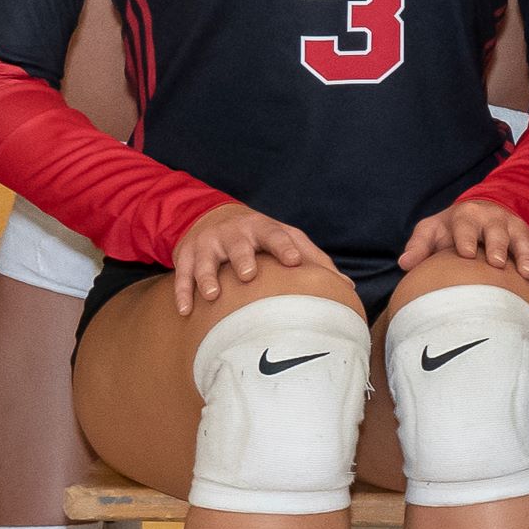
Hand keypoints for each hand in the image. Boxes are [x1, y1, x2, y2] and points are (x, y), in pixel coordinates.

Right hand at [166, 200, 322, 313]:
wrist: (213, 219)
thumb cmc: (261, 238)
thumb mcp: (286, 238)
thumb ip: (313, 259)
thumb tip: (347, 288)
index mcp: (262, 228)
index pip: (276, 235)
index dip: (285, 247)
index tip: (293, 261)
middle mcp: (234, 233)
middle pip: (238, 245)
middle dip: (243, 258)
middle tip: (248, 275)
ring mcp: (208, 244)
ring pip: (206, 259)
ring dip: (208, 276)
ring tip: (213, 294)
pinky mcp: (186, 255)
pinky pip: (182, 274)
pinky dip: (183, 292)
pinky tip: (186, 310)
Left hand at [401, 193, 528, 289]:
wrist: (483, 211)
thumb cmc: (452, 228)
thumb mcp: (432, 230)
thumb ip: (419, 246)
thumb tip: (404, 264)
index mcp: (467, 215)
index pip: (466, 224)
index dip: (465, 237)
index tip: (464, 253)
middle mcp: (493, 218)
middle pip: (497, 230)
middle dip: (498, 245)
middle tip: (497, 263)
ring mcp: (515, 227)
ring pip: (523, 240)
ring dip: (526, 257)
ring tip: (527, 275)